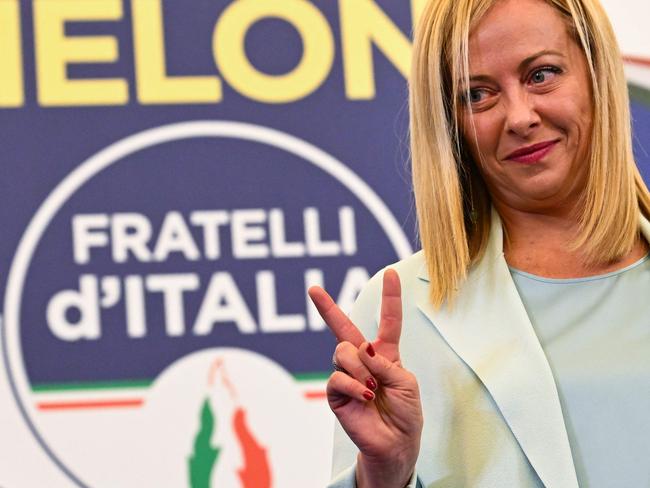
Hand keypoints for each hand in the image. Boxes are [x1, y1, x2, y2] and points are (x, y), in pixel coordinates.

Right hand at [308, 269, 422, 487]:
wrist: (395, 444)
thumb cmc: (406, 412)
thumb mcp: (406, 382)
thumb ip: (384, 363)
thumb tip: (360, 350)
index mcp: (385, 354)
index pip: (388, 321)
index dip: (391, 297)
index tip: (392, 272)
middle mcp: (363, 360)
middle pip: (343, 327)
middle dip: (327, 307)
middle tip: (313, 289)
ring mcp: (347, 375)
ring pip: (343, 352)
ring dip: (361, 370)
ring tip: (373, 389)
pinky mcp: (336, 393)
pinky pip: (338, 376)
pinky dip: (354, 386)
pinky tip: (365, 397)